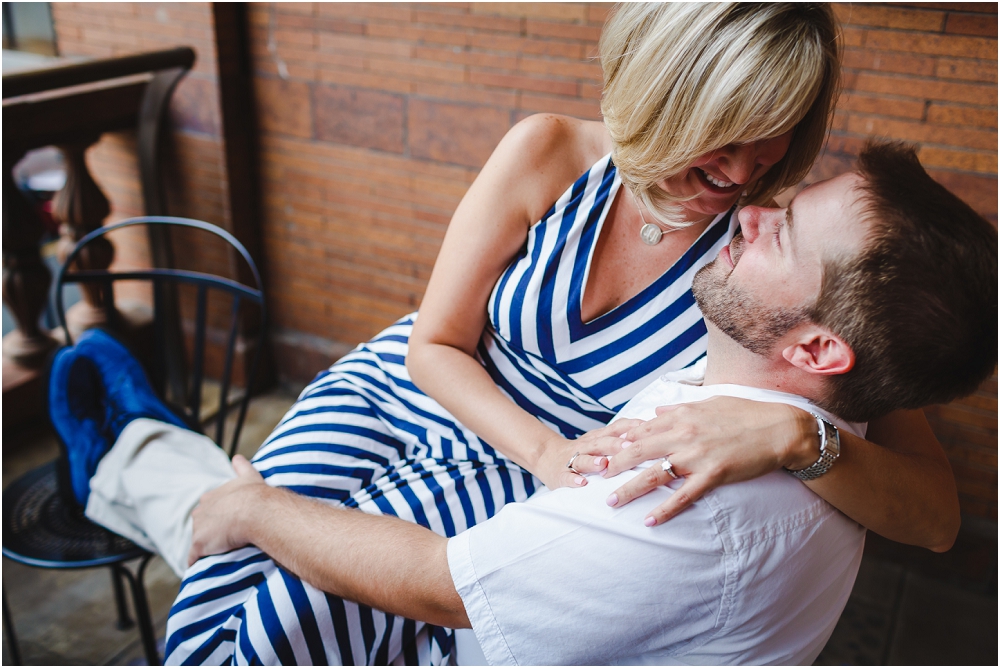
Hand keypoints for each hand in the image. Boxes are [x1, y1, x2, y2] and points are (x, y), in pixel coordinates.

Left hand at [188, 455, 268, 565]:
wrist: (255, 510)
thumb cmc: (255, 495)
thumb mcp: (249, 476)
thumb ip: (242, 467)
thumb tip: (238, 457)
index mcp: (210, 497)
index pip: (208, 510)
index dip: (218, 518)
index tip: (227, 524)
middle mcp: (200, 511)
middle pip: (201, 525)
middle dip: (209, 533)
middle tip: (225, 541)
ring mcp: (198, 528)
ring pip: (198, 542)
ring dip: (206, 549)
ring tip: (219, 556)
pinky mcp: (199, 544)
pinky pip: (194, 558)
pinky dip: (197, 562)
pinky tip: (203, 568)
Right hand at [535, 418, 643, 488]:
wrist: (546, 456)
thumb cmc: (583, 451)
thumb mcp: (601, 439)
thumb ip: (622, 436)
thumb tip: (654, 432)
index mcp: (598, 437)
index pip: (616, 428)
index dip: (631, 427)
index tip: (647, 428)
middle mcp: (586, 445)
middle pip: (601, 442)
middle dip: (615, 444)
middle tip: (630, 446)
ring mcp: (572, 459)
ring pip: (583, 458)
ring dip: (594, 461)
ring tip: (604, 465)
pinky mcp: (560, 474)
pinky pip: (567, 476)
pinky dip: (573, 479)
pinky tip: (582, 483)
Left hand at [603, 397, 814, 524]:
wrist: (780, 428)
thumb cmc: (745, 413)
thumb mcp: (708, 402)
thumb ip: (678, 407)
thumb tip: (656, 410)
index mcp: (681, 416)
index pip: (641, 428)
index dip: (619, 440)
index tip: (602, 449)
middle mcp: (684, 434)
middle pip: (639, 451)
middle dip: (614, 464)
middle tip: (595, 476)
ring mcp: (697, 456)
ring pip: (655, 475)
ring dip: (630, 490)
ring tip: (611, 502)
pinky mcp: (713, 475)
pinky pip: (684, 496)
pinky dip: (666, 509)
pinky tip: (651, 521)